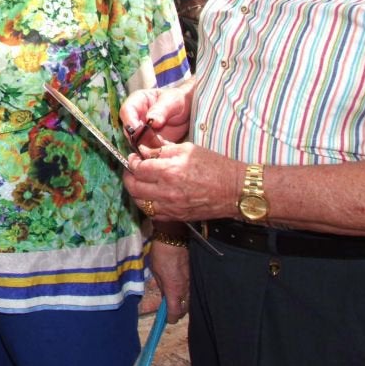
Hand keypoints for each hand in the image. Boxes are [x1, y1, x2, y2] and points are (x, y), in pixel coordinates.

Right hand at [119, 81, 192, 144]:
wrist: (188, 109)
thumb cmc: (178, 99)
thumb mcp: (172, 101)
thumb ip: (161, 109)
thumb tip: (151, 120)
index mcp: (137, 101)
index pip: (126, 111)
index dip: (130, 121)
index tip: (139, 130)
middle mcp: (136, 117)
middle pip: (129, 130)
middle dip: (140, 138)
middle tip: (154, 141)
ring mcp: (142, 130)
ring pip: (138, 142)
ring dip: (150, 146)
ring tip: (165, 145)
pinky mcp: (150, 141)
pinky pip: (149, 149)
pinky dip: (157, 150)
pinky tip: (168, 147)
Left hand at [122, 142, 240, 223]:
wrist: (235, 190)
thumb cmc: (215, 167)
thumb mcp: (188, 149)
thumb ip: (162, 150)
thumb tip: (144, 150)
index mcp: (169, 171)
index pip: (137, 168)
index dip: (132, 161)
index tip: (135, 157)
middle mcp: (167, 191)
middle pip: (133, 186)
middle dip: (129, 176)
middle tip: (133, 169)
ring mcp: (171, 207)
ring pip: (140, 202)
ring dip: (136, 191)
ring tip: (140, 182)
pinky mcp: (177, 216)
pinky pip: (152, 213)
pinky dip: (147, 204)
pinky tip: (151, 196)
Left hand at [147, 237, 191, 322]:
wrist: (174, 238)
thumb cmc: (161, 254)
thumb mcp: (156, 271)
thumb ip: (161, 286)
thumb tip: (165, 297)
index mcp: (174, 289)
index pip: (176, 311)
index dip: (171, 317)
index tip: (168, 319)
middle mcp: (185, 288)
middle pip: (185, 308)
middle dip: (178, 312)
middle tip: (171, 310)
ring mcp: (192, 281)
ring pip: (190, 299)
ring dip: (183, 303)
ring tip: (175, 301)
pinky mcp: (194, 275)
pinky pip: (192, 289)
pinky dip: (187, 293)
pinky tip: (181, 290)